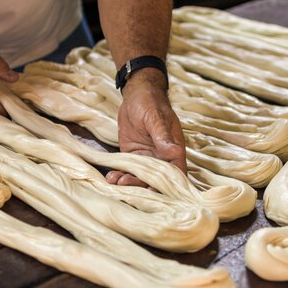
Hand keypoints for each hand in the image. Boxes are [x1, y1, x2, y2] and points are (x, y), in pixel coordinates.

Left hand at [106, 68, 186, 186]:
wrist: (136, 96)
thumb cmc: (151, 103)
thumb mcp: (156, 118)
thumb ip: (163, 136)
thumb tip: (174, 152)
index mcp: (174, 150)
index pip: (176, 172)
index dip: (168, 185)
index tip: (155, 191)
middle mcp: (162, 158)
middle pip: (156, 180)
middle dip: (142, 186)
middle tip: (126, 183)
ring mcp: (146, 159)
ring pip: (140, 178)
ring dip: (129, 182)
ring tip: (116, 181)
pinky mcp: (132, 157)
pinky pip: (128, 170)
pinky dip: (120, 176)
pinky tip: (111, 177)